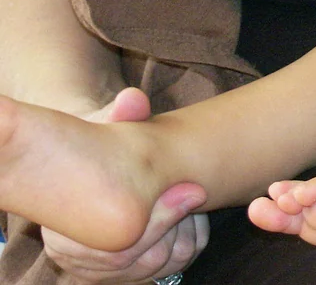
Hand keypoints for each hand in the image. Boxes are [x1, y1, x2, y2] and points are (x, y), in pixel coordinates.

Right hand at [40, 87, 210, 283]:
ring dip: (183, 238)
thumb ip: (122, 112)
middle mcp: (74, 256)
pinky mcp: (118, 274)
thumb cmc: (101, 138)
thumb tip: (133, 99)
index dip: (163, 218)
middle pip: (139, 260)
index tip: (195, 191)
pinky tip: (188, 221)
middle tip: (198, 194)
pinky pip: (161, 272)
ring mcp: (95, 269)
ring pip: (155, 268)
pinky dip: (183, 249)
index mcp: (64, 227)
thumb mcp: (107, 122)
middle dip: (176, 227)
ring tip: (191, 204)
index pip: (121, 245)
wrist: (94, 158)